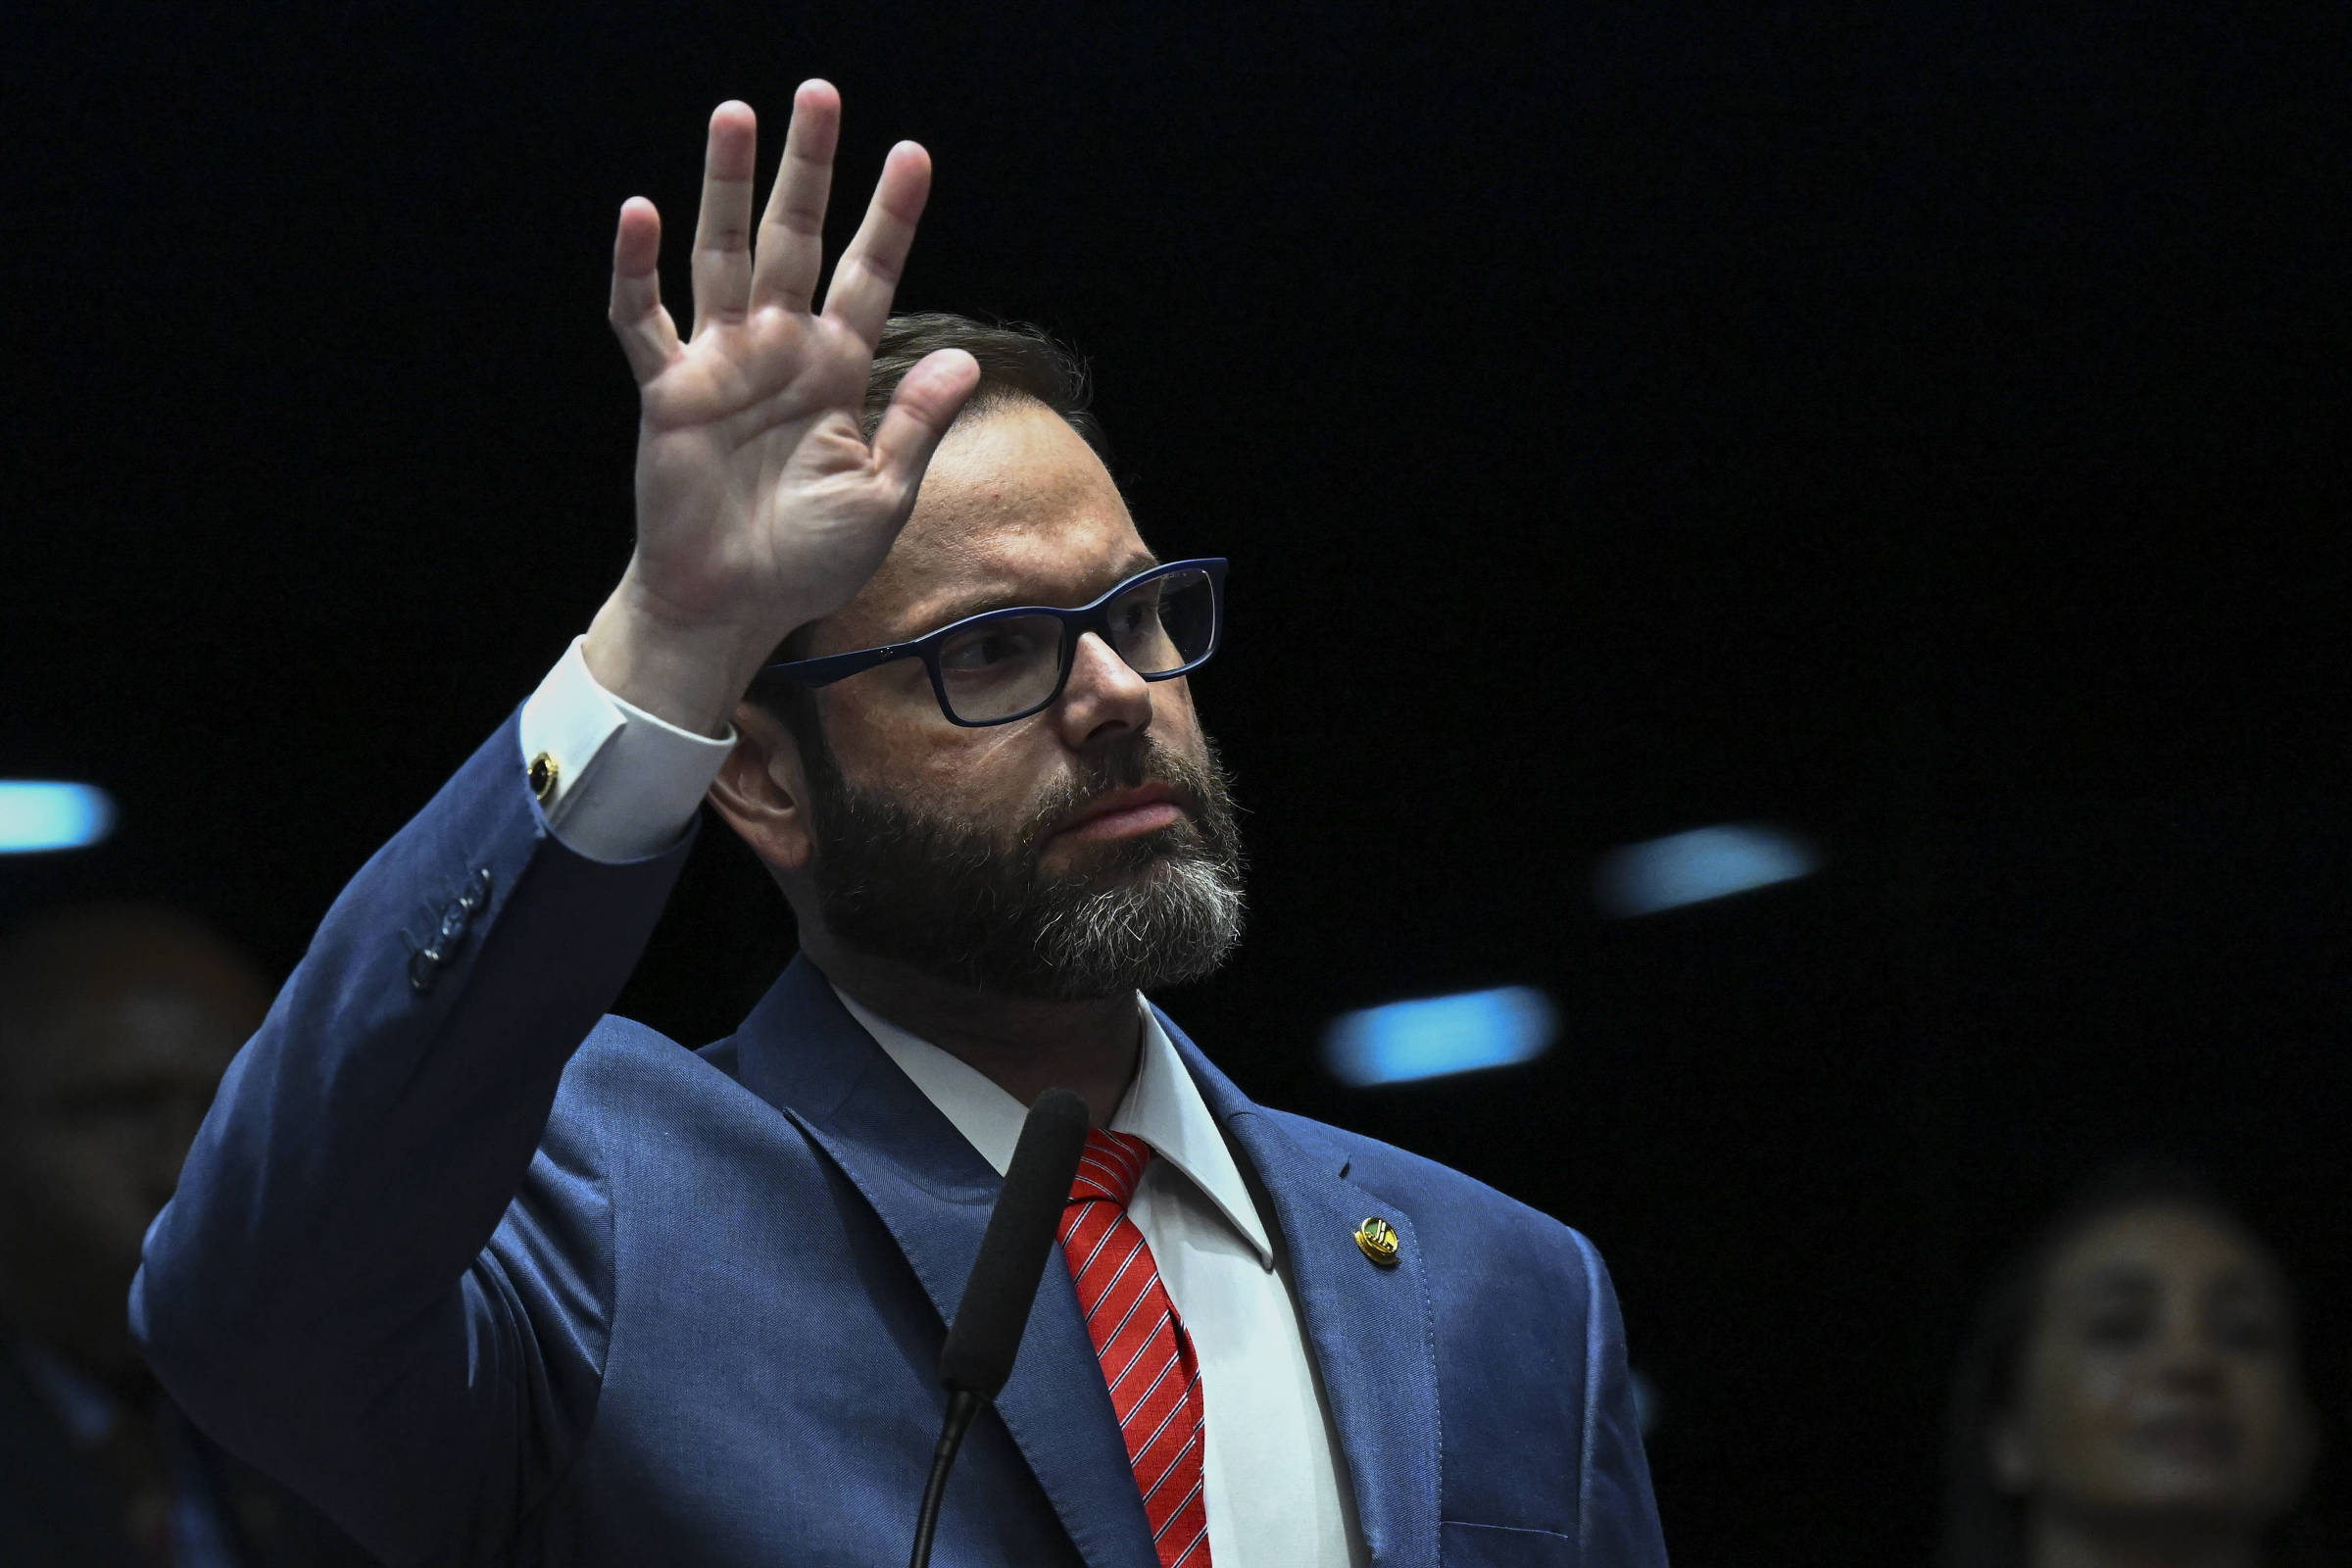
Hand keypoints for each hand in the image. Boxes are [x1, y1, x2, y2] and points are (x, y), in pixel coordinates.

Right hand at [582, 83, 979, 734]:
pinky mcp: (668, 392)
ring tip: (736, 115)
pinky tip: (639, 212)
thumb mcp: (883, 496)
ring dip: (727, 187)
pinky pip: (643, 320)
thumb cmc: (809, 560)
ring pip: (721, 256)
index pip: (870, 276)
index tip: (914, 154)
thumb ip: (917, 424)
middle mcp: (778, 352)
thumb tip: (967, 359)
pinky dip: (635, 270)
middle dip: (807, 169)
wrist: (735, 607)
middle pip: (794, 239)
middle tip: (818, 94)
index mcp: (836, 371)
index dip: (890, 218)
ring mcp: (719, 365)